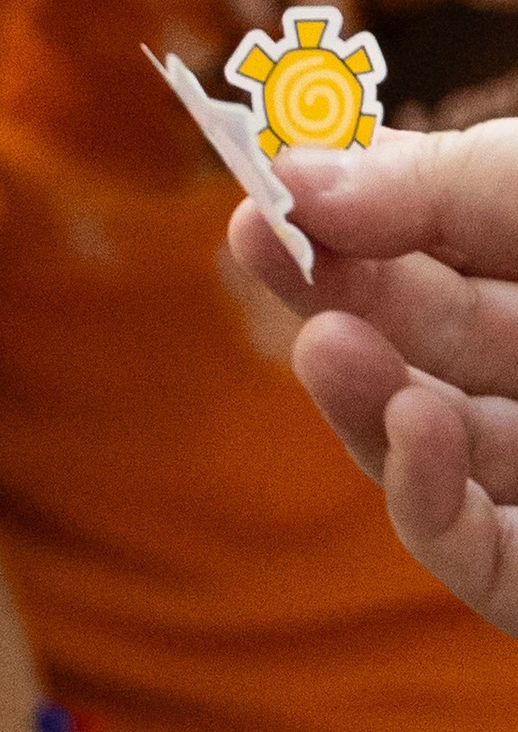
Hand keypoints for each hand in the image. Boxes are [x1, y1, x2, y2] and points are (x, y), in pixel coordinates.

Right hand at [228, 137, 517, 634]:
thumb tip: (293, 176)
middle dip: (335, 302)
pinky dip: (427, 499)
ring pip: (423, 454)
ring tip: (326, 345)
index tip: (258, 198)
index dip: (341, 234)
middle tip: (258, 243)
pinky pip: (473, 555)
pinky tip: (413, 426)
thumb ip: (439, 185)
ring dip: (365, 400)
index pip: (428, 266)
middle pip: (412, 356)